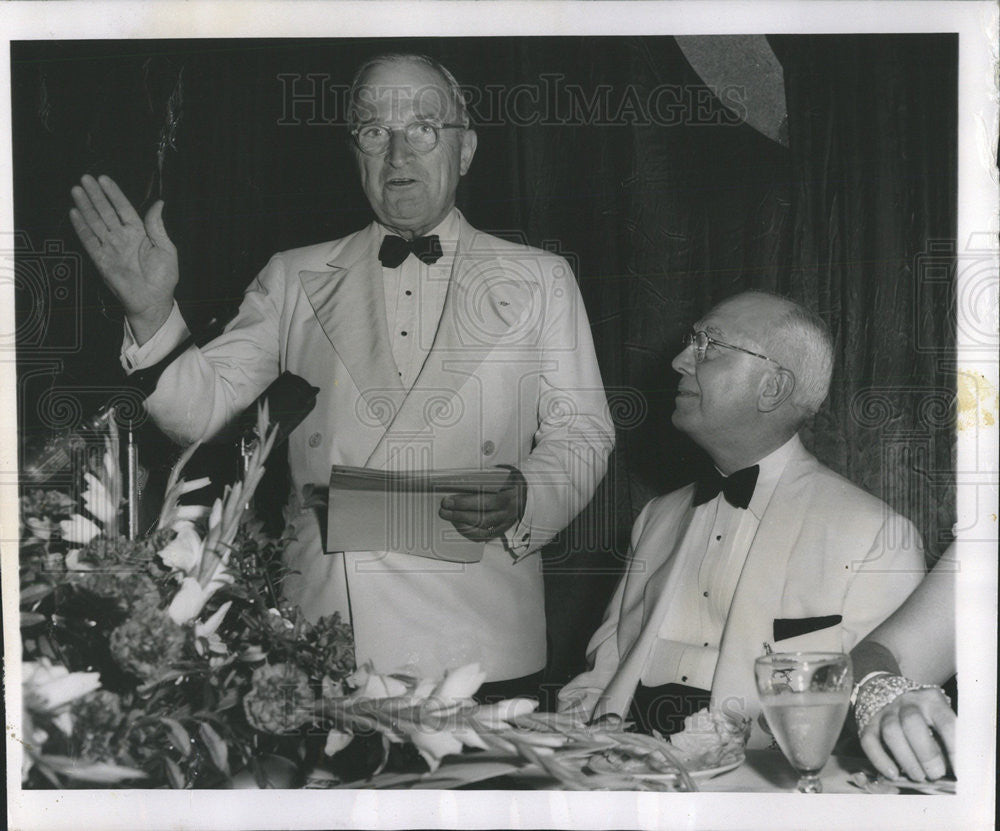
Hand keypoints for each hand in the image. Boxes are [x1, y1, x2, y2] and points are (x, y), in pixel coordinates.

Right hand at [69, 174, 177, 343]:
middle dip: (95, 195)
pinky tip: (75, 213)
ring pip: (95, 222)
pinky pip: (89, 241)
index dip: (114, 194)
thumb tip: (159, 203)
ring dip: (86, 206)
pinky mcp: (101, 260)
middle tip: (85, 179)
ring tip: (77, 191)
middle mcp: (123, 238)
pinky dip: (81, 227)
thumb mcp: (166, 249)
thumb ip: (157, 226)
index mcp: (140, 234)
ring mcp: (111, 248)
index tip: (104, 180)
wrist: (153, 301)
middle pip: (106, 212)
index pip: (124, 209)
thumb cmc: (163, 278)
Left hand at [438, 467, 526, 542]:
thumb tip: (460, 478)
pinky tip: (458, 525)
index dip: (465, 502)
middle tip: (443, 509)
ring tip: (447, 516)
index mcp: (509, 493)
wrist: (527, 492)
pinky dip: (469, 532)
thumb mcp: (501, 472)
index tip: (448, 500)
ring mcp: (506, 522)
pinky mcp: (502, 529)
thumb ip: (485, 475)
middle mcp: (509, 510)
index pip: (485, 500)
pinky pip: (484, 535)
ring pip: (482, 527)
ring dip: (461, 523)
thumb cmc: (509, 479)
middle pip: (481, 516)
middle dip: (459, 514)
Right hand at [860, 687, 955, 780]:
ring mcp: (885, 711)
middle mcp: (907, 702)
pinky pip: (870, 741)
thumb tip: (951, 771)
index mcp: (931, 701)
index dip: (954, 749)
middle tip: (935, 774)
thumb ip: (945, 741)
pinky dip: (881, 760)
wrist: (891, 693)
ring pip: (891, 732)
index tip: (960, 771)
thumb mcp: (940, 720)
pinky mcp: (868, 723)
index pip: (945, 722)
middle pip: (912, 723)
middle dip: (926, 754)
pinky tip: (893, 774)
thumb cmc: (924, 717)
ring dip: (906, 759)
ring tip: (918, 777)